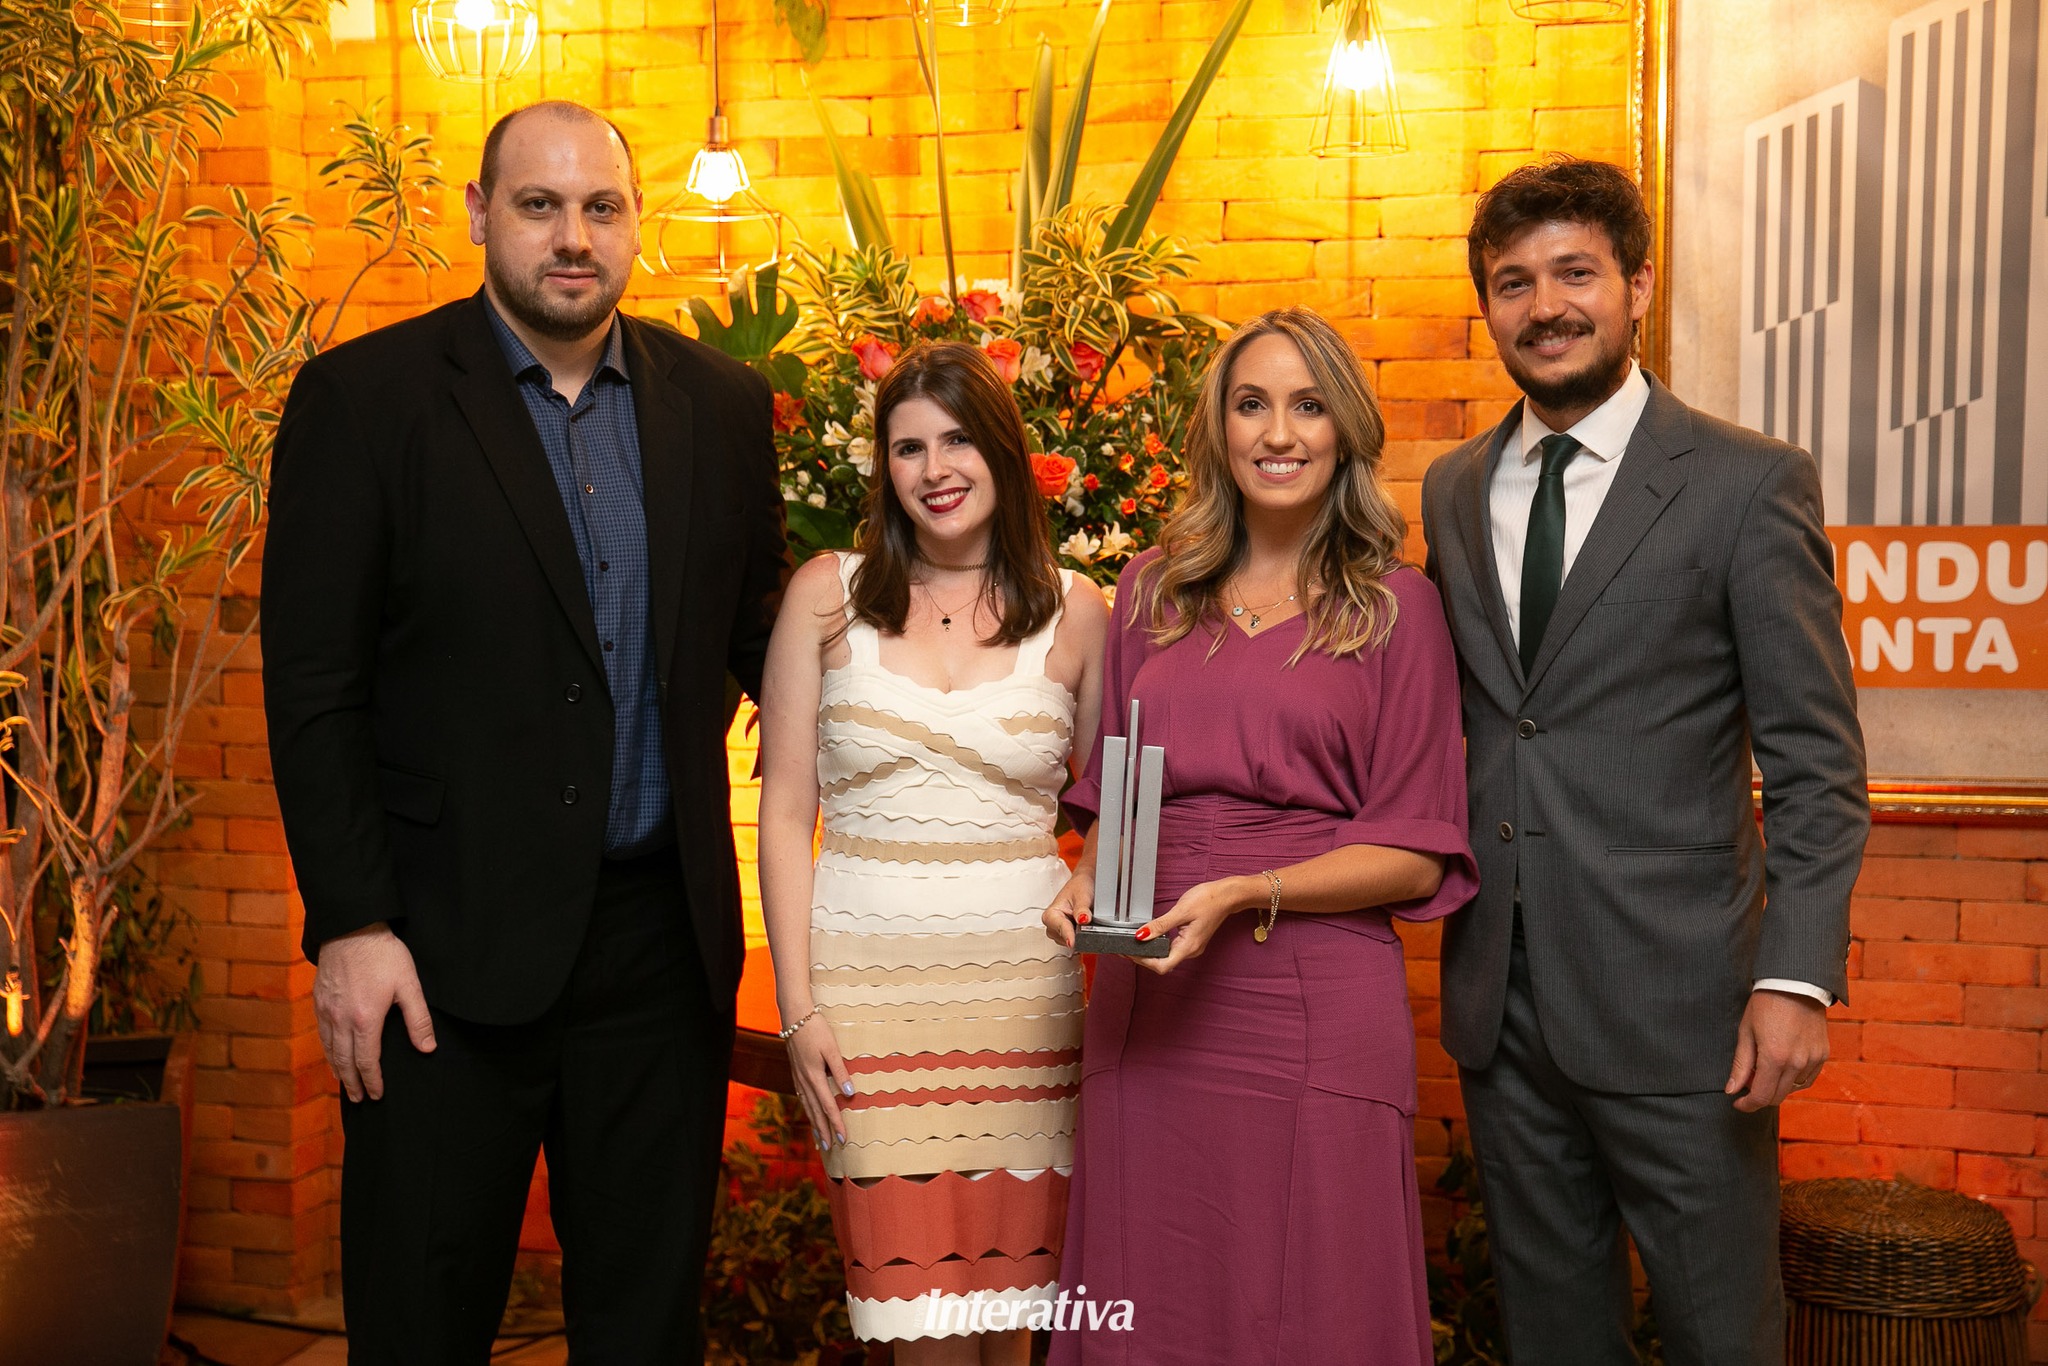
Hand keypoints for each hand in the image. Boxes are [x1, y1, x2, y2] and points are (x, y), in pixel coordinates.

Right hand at [313, 922, 434, 1102]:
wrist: (351, 928)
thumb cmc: (384, 955)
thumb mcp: (409, 986)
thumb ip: (418, 1020)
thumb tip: (427, 1048)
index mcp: (365, 1020)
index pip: (367, 1061)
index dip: (373, 1081)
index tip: (378, 1094)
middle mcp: (341, 1020)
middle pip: (344, 1061)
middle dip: (352, 1083)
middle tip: (359, 1099)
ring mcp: (327, 1011)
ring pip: (329, 1050)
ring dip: (337, 1070)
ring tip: (345, 1083)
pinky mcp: (319, 1000)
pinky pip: (321, 1034)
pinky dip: (327, 1051)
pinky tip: (332, 1053)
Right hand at [784, 1013, 852, 1148]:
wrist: (794, 1016)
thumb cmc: (816, 1030)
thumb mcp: (831, 1049)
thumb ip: (841, 1071)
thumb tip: (850, 1094)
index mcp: (815, 1077)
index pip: (828, 1107)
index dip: (836, 1124)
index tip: (843, 1139)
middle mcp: (804, 1081)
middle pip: (815, 1112)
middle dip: (823, 1130)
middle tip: (830, 1148)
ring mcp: (798, 1077)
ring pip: (807, 1106)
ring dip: (814, 1123)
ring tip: (819, 1138)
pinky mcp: (796, 1072)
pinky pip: (802, 1097)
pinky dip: (807, 1109)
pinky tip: (809, 1112)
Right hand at [1042, 870, 1094, 947]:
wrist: (1084, 884)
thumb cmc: (1080, 886)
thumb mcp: (1082, 895)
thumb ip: (1082, 909)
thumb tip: (1083, 920)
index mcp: (1051, 913)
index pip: (1059, 928)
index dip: (1068, 935)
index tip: (1072, 942)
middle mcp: (1052, 924)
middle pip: (1064, 939)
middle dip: (1077, 935)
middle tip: (1089, 925)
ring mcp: (1059, 931)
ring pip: (1070, 943)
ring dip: (1080, 936)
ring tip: (1087, 922)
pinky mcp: (1067, 935)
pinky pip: (1075, 943)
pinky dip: (1081, 937)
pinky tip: (1085, 927)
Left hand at [1136, 876, 1253, 975]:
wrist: (1227, 895)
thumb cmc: (1209, 900)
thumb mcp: (1181, 911)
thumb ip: (1159, 925)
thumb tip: (1141, 936)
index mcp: (1189, 947)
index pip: (1162, 966)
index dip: (1143, 962)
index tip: (1129, 952)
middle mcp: (1191, 950)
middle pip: (1162, 964)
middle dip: (1143, 958)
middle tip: (1126, 947)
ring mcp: (1192, 946)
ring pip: (1166, 957)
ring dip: (1149, 952)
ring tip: (1134, 943)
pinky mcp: (1191, 940)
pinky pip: (1171, 949)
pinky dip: (1158, 946)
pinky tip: (1150, 938)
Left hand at [1725, 988, 1828, 1111]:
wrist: (1795, 983)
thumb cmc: (1766, 1004)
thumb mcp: (1746, 1032)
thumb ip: (1740, 1064)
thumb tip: (1731, 1090)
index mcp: (1775, 1058)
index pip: (1762, 1096)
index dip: (1747, 1104)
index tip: (1738, 1102)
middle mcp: (1797, 1063)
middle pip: (1777, 1096)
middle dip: (1760, 1096)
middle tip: (1747, 1083)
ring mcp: (1813, 1060)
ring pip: (1793, 1089)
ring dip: (1777, 1087)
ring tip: (1764, 1069)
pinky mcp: (1823, 1054)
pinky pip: (1808, 1079)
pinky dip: (1793, 1080)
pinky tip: (1783, 1068)